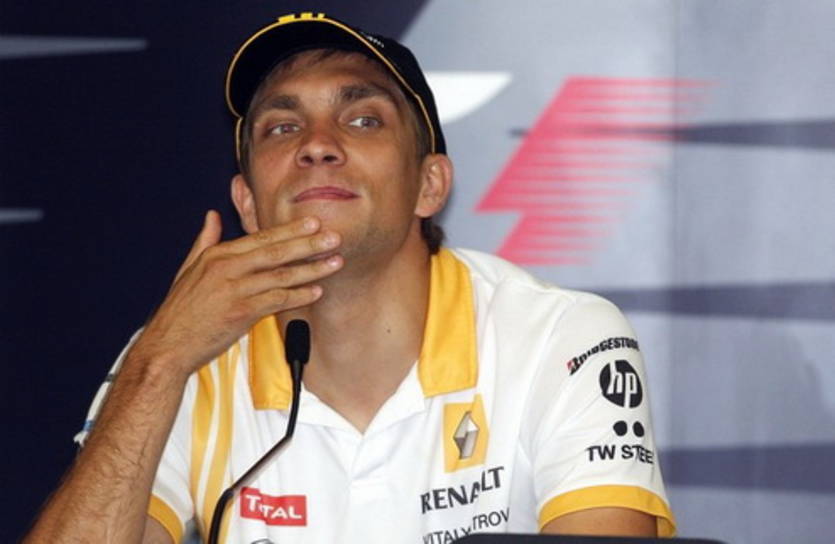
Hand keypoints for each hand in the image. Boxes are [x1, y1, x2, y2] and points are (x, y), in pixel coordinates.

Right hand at [129, 210, 341, 377]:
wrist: (167, 345)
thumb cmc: (180, 310)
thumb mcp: (188, 269)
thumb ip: (204, 241)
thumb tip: (212, 215)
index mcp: (216, 255)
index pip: (260, 238)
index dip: (289, 230)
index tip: (313, 223)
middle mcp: (226, 268)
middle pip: (276, 252)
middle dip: (308, 244)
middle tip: (334, 238)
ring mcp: (234, 290)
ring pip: (281, 275)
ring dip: (312, 269)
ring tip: (335, 263)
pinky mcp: (240, 313)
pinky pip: (277, 300)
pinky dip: (299, 296)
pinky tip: (317, 292)